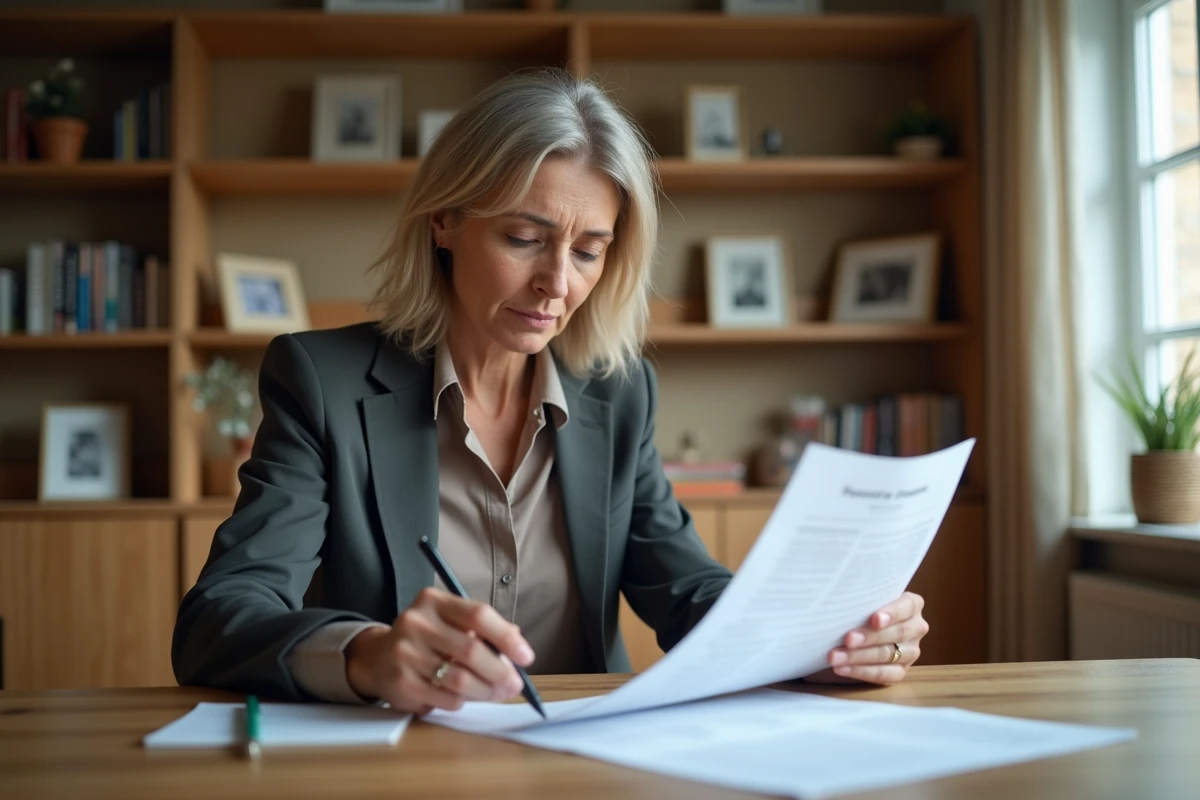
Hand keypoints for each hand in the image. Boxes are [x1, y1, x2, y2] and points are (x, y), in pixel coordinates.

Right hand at [344, 587, 534, 713]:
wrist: (377, 658)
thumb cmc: (427, 639)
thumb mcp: (450, 622)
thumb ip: (483, 630)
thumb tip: (518, 648)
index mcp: (434, 601)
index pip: (478, 615)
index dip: (506, 638)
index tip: (526, 657)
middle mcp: (416, 622)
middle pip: (471, 650)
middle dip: (500, 672)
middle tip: (514, 685)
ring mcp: (405, 653)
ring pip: (460, 680)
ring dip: (486, 691)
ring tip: (496, 693)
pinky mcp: (401, 683)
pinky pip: (446, 698)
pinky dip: (464, 701)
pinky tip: (466, 697)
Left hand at [810, 592, 927, 685]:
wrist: (856, 633)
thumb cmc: (860, 608)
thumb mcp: (865, 601)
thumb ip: (862, 599)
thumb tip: (838, 600)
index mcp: (912, 605)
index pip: (907, 606)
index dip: (892, 613)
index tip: (874, 619)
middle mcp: (916, 628)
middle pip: (897, 633)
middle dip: (869, 637)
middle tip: (847, 639)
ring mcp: (911, 651)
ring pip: (888, 655)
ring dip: (858, 657)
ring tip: (835, 657)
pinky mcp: (901, 671)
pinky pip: (883, 674)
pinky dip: (860, 671)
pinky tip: (842, 668)